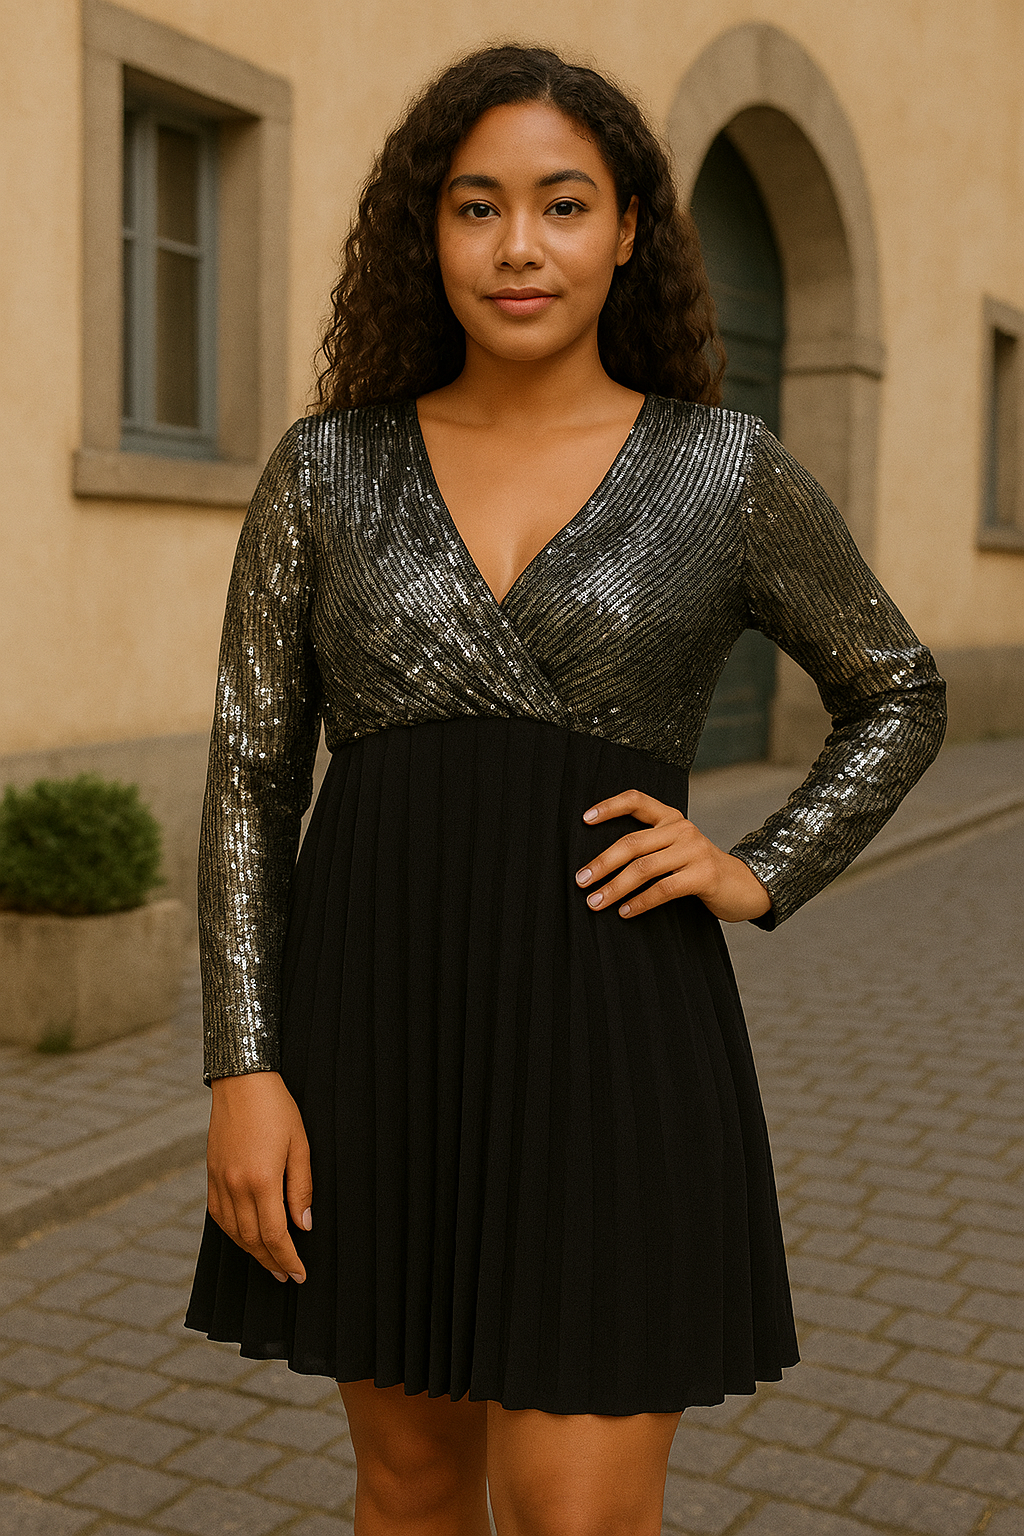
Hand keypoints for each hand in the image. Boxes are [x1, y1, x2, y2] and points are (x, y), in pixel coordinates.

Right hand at [207, 1070, 311, 1282]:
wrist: (241, 1082)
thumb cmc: (277, 1109)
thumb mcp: (300, 1145)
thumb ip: (301, 1188)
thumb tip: (303, 1225)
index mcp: (261, 1181)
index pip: (275, 1235)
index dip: (288, 1258)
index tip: (300, 1273)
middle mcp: (236, 1186)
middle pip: (253, 1239)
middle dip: (271, 1262)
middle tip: (287, 1276)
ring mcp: (219, 1181)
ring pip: (233, 1232)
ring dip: (252, 1252)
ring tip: (269, 1263)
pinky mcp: (211, 1174)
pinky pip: (218, 1215)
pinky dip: (232, 1232)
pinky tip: (244, 1237)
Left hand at [575, 788, 771, 922]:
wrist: (746, 886)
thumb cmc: (700, 871)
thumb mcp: (677, 849)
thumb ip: (650, 847)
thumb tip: (601, 866)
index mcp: (672, 818)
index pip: (637, 800)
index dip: (609, 807)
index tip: (584, 819)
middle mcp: (682, 829)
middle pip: (632, 842)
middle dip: (602, 863)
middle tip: (581, 881)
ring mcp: (694, 851)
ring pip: (644, 868)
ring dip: (614, 888)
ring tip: (595, 902)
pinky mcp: (703, 875)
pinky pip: (663, 889)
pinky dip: (639, 903)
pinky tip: (625, 912)